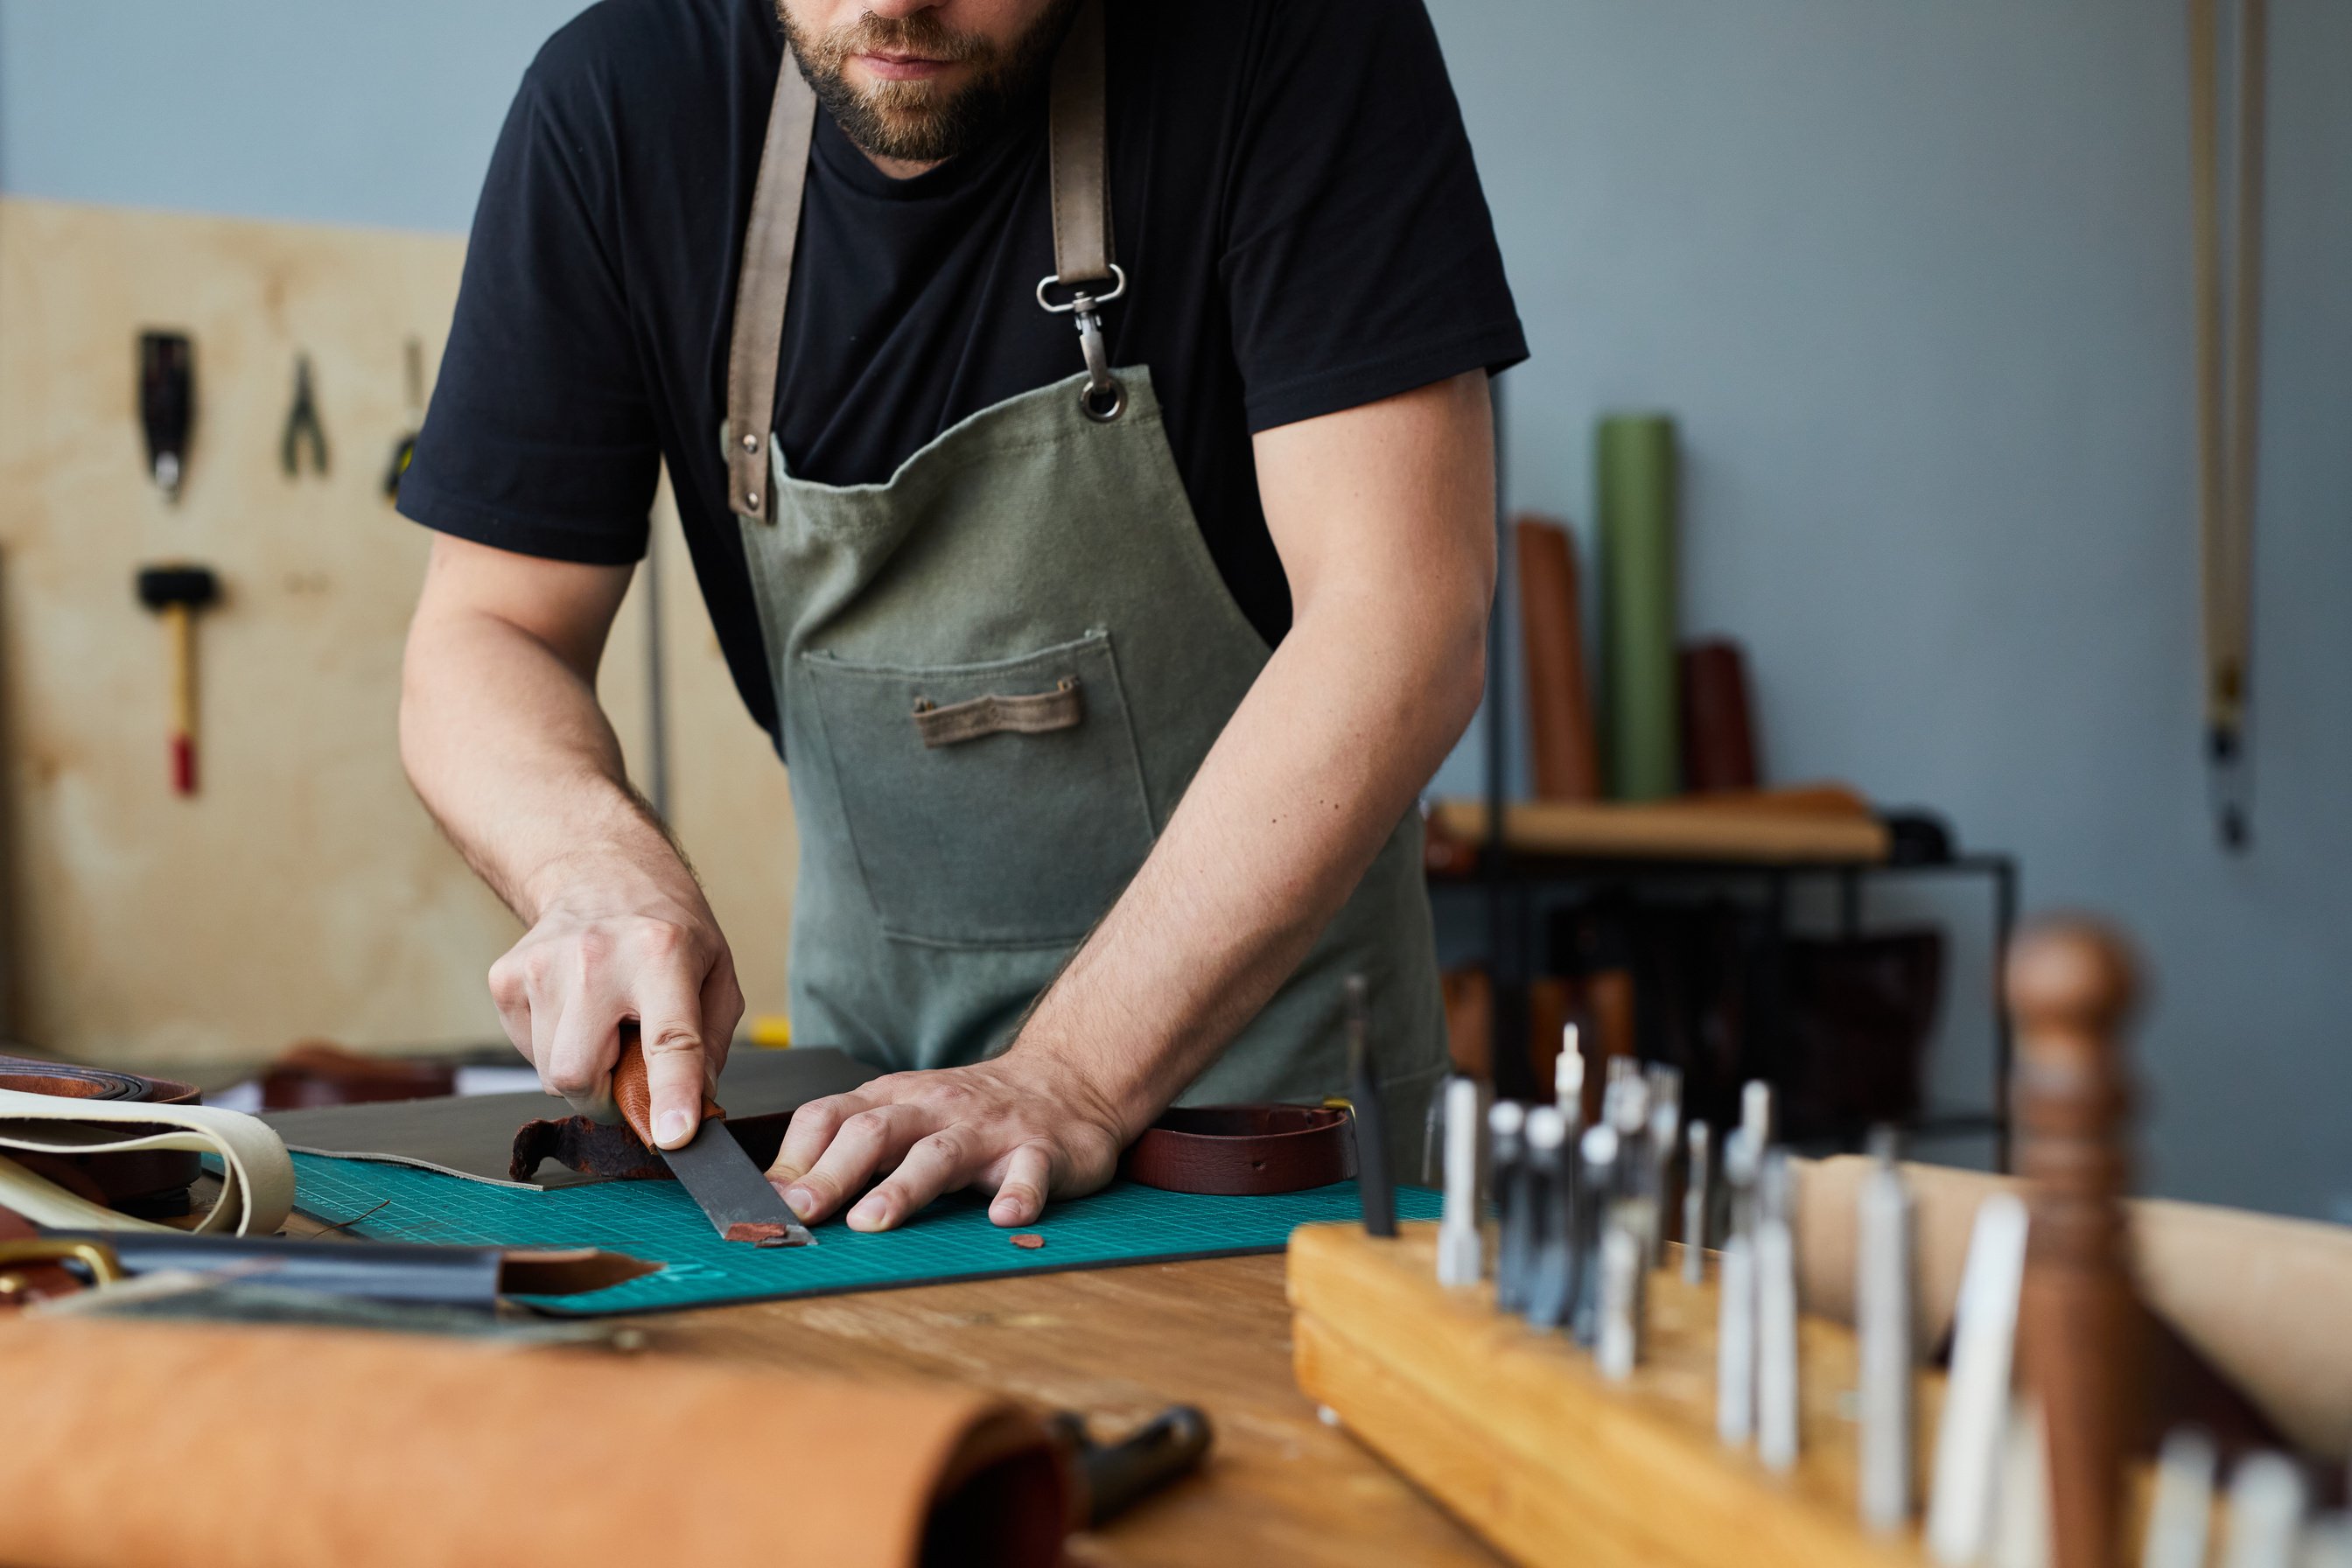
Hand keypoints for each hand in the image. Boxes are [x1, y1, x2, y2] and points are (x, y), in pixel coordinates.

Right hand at [487, 855, 743, 1148]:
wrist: (600, 872)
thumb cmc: (666, 929)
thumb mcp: (717, 974)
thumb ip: (709, 1046)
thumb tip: (690, 1112)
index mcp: (662, 955)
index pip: (669, 1039)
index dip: (671, 1094)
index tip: (673, 1136)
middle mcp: (596, 958)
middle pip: (579, 1073)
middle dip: (606, 1097)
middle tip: (628, 1074)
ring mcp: (541, 967)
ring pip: (551, 1073)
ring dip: (583, 1070)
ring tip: (605, 1026)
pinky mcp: (505, 979)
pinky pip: (529, 1053)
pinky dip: (555, 1049)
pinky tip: (576, 1011)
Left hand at [766, 1052, 1131, 1230]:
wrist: (1066, 1081)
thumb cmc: (970, 1111)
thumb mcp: (904, 1114)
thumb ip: (848, 1148)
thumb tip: (777, 1198)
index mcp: (894, 1098)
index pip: (830, 1116)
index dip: (793, 1159)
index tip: (764, 1203)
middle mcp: (936, 1108)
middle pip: (875, 1132)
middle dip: (833, 1173)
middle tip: (802, 1215)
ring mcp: (990, 1129)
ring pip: (940, 1153)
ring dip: (903, 1187)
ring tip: (873, 1221)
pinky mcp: (1042, 1150)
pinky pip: (1031, 1171)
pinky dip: (1020, 1194)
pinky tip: (1005, 1218)